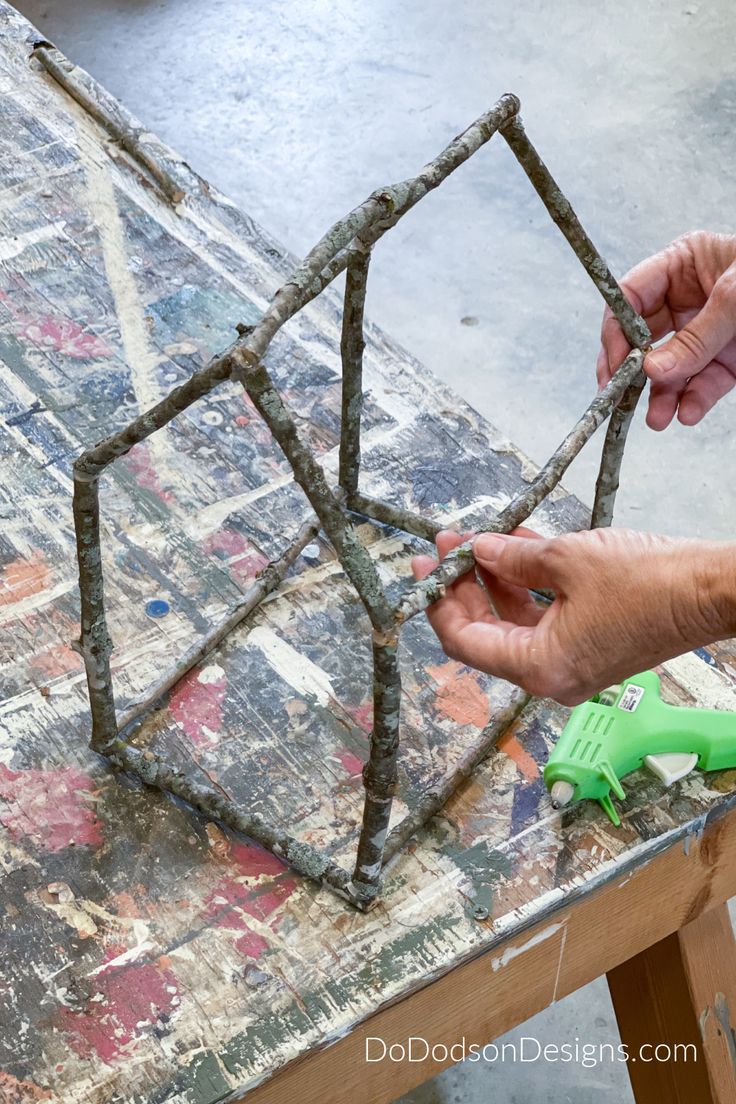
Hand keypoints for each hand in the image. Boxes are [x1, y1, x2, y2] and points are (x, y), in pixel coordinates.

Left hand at [412, 528, 735, 705]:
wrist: (711, 590)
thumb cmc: (648, 582)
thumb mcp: (566, 560)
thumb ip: (509, 559)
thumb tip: (477, 550)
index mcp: (539, 667)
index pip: (465, 641)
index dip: (438, 602)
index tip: (425, 566)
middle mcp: (551, 676)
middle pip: (485, 634)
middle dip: (463, 587)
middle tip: (445, 547)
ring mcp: (571, 663)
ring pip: (513, 624)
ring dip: (492, 582)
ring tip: (474, 539)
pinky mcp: (590, 645)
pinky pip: (542, 618)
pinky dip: (525, 587)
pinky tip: (512, 549)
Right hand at [598, 231, 735, 429]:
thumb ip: (696, 337)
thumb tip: (652, 371)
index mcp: (685, 264)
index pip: (631, 297)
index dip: (616, 332)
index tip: (614, 365)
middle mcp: (691, 299)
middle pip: (645, 339)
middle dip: (635, 372)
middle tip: (621, 399)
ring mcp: (709, 332)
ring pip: (671, 368)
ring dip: (662, 396)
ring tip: (658, 418)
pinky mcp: (729, 361)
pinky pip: (704, 384)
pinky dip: (694, 401)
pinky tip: (687, 413)